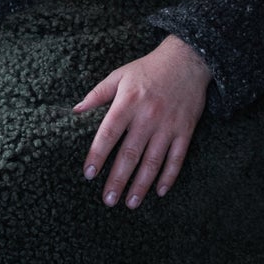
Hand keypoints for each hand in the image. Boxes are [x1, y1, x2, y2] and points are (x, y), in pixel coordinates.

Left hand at [74, 36, 213, 209]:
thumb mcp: (120, 75)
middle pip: (130, 153)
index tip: (89, 174)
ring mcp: (168, 125)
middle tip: (108, 200)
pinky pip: (177, 158)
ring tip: (130, 203)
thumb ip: (97, 94)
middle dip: (118, 180)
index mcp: (128, 102)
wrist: (187, 60)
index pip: (109, 133)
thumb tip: (75, 111)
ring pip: (153, 161)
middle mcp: (148, 116)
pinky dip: (169, 176)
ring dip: (141, 185)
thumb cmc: (149, 69)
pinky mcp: (185, 130)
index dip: (97, 155)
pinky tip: (160, 192)